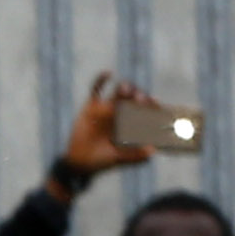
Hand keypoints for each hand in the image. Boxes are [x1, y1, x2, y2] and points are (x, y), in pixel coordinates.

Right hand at [55, 72, 146, 188]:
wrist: (79, 162)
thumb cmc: (102, 162)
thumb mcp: (119, 159)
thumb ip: (135, 156)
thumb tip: (152, 151)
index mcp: (132, 124)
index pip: (145, 111)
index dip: (151, 106)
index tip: (155, 103)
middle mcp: (121, 114)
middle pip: (134, 99)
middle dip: (139, 97)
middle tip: (140, 99)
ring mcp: (106, 109)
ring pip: (118, 93)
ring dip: (125, 89)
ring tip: (126, 89)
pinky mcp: (91, 107)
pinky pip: (95, 90)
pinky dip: (101, 80)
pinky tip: (108, 73)